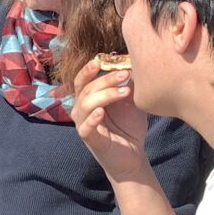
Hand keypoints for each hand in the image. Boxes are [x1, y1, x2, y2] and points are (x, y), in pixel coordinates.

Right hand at [71, 57, 150, 173]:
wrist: (133, 155)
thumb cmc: (128, 127)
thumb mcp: (130, 102)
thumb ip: (127, 85)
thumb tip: (133, 63)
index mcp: (88, 99)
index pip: (82, 80)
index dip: (88, 69)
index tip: (102, 59)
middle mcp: (81, 110)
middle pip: (86, 89)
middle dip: (105, 79)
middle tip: (125, 73)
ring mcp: (83, 125)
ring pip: (85, 105)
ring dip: (105, 95)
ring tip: (125, 91)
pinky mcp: (90, 140)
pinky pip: (85, 128)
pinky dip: (92, 118)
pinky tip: (101, 112)